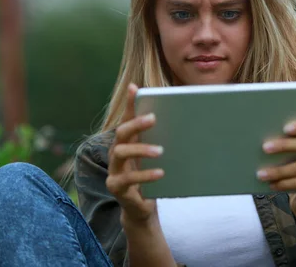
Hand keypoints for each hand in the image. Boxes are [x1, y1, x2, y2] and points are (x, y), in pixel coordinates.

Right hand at [106, 83, 163, 223]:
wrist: (142, 207)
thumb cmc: (151, 175)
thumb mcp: (156, 156)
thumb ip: (162, 139)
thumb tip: (182, 118)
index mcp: (127, 141)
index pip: (126, 118)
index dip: (129, 103)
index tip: (134, 88)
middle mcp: (116, 152)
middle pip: (121, 132)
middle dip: (137, 124)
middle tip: (154, 118)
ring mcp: (114, 169)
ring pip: (121, 153)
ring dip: (142, 149)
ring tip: (161, 151)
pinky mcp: (116, 187)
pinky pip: (128, 179)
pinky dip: (145, 175)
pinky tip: (161, 173)